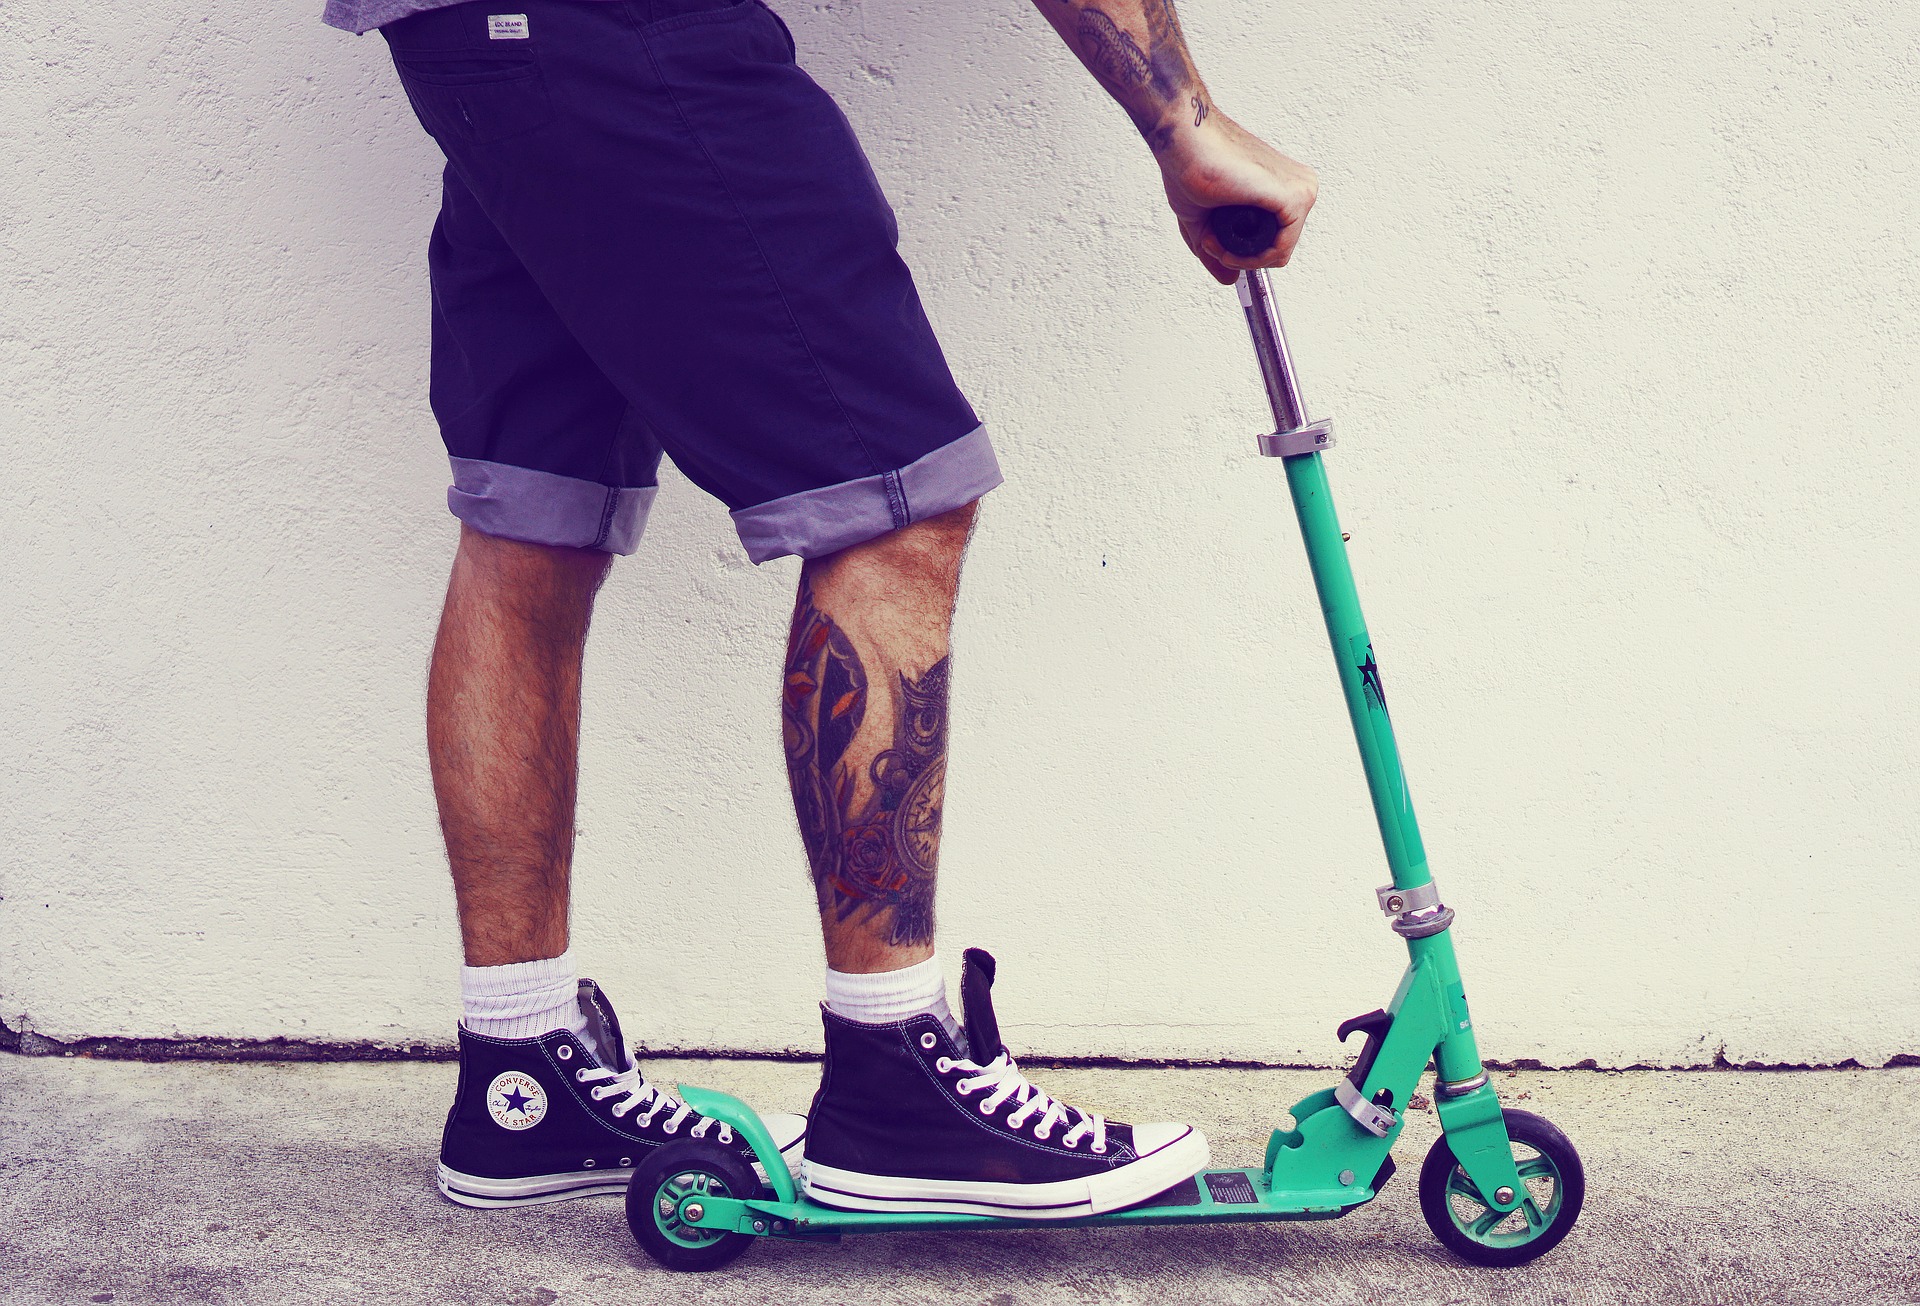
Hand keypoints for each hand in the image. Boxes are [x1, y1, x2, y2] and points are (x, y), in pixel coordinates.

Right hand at [1158, 110, 1317, 283]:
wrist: (1184, 139)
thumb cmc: (1190, 165)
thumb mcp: (1204, 221)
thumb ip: (1218, 251)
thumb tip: (1229, 280)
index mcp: (1284, 187)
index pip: (1277, 239)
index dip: (1241, 252)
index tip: (1212, 240)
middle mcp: (1299, 187)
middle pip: (1279, 248)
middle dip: (1241, 256)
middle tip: (1210, 240)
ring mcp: (1301, 191)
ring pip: (1279, 253)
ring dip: (1242, 257)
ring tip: (1214, 239)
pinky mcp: (1296, 198)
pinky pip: (1280, 251)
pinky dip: (1249, 257)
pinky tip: (1224, 244)